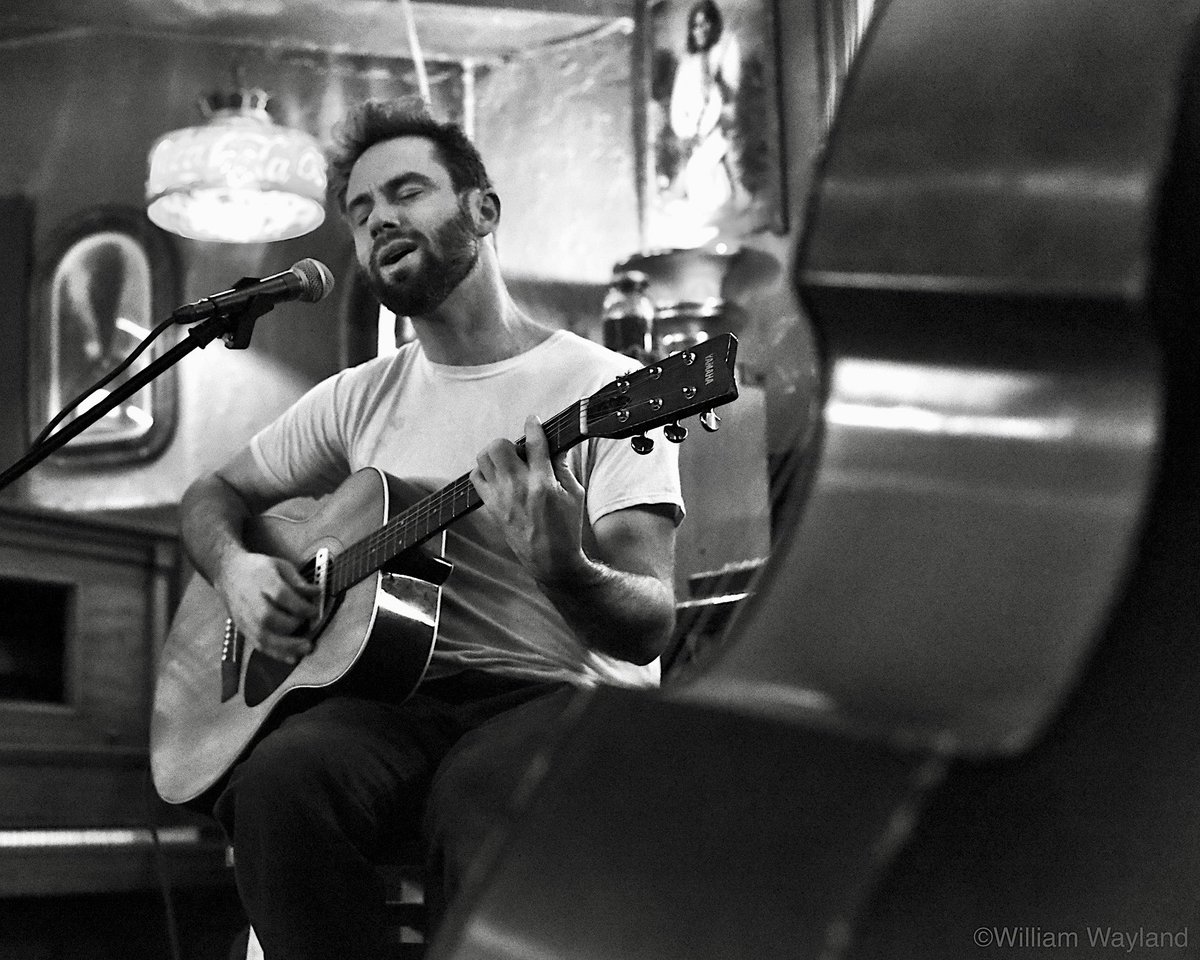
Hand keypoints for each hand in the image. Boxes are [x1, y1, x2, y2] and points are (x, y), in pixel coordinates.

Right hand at [216, 551, 320, 663]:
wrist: (229, 574)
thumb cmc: (258, 569)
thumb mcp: (281, 566)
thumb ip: (298, 581)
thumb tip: (316, 593)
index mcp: (262, 580)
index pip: (281, 595)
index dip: (300, 606)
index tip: (315, 611)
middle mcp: (251, 601)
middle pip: (270, 618)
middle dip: (294, 624)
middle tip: (310, 625)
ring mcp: (245, 617)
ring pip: (263, 636)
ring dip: (287, 645)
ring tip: (306, 648)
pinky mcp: (243, 629)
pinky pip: (259, 645)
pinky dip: (276, 653)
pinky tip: (292, 657)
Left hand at [471, 415, 591, 585]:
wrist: (551, 560)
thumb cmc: (567, 528)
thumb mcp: (574, 493)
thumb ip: (562, 465)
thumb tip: (555, 444)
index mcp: (543, 482)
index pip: (534, 443)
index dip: (533, 426)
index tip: (533, 420)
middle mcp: (518, 487)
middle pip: (499, 446)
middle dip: (510, 443)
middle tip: (520, 453)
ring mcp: (501, 497)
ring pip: (483, 458)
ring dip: (495, 454)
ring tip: (509, 464)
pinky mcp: (491, 507)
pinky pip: (476, 478)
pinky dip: (485, 471)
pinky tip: (499, 477)